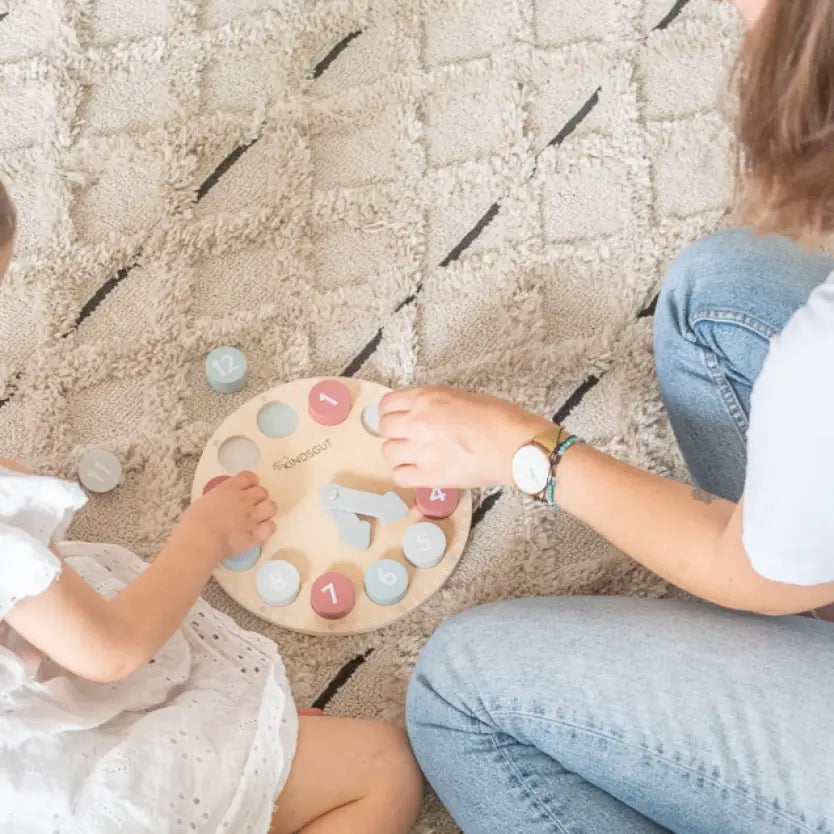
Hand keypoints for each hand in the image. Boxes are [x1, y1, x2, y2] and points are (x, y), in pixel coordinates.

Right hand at [177, 471, 276, 561]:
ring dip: (267, 510)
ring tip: (260, 516)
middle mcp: (244, 500)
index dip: (251, 481)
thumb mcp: (203, 501)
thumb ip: (216, 499)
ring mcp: (252, 517)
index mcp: (229, 489)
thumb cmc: (194, 522)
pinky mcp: (255, 535)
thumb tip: (216, 504)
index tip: (249, 486)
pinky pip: (271, 527)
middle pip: (263, 491)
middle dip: (259, 496)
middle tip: (253, 504)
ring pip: (271, 506)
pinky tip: (261, 531)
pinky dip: (268, 528)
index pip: (249, 477)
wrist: (200, 539)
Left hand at [379, 386, 551, 488]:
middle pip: (384, 428)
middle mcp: (418, 422)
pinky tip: (420, 471)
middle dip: (395, 432)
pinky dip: (406, 474)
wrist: (516, 446)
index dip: (391, 412)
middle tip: (409, 437)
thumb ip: (434, 404)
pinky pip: (400, 476)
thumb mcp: (461, 397)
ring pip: (388, 452)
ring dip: (400, 453)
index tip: (398, 418)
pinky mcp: (430, 476)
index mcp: (427, 398)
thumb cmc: (499, 418)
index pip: (387, 404)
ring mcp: (422, 450)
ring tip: (417, 455)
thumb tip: (420, 413)